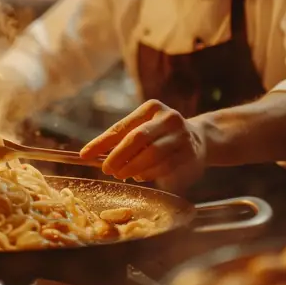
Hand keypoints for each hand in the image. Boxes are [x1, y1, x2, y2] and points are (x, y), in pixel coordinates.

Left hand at [80, 100, 206, 192]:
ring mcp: (181, 135)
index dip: (101, 142)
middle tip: (106, 170)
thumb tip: (91, 154)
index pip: (121, 127)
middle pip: (137, 138)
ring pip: (152, 153)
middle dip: (118, 156)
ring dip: (132, 167)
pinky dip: (148, 173)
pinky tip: (138, 176)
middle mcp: (168, 117)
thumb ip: (122, 139)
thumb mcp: (143, 128)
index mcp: (151, 107)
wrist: (200, 138)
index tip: (85, 155)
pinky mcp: (189, 152)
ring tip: (121, 174)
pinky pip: (165, 166)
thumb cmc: (160, 134)